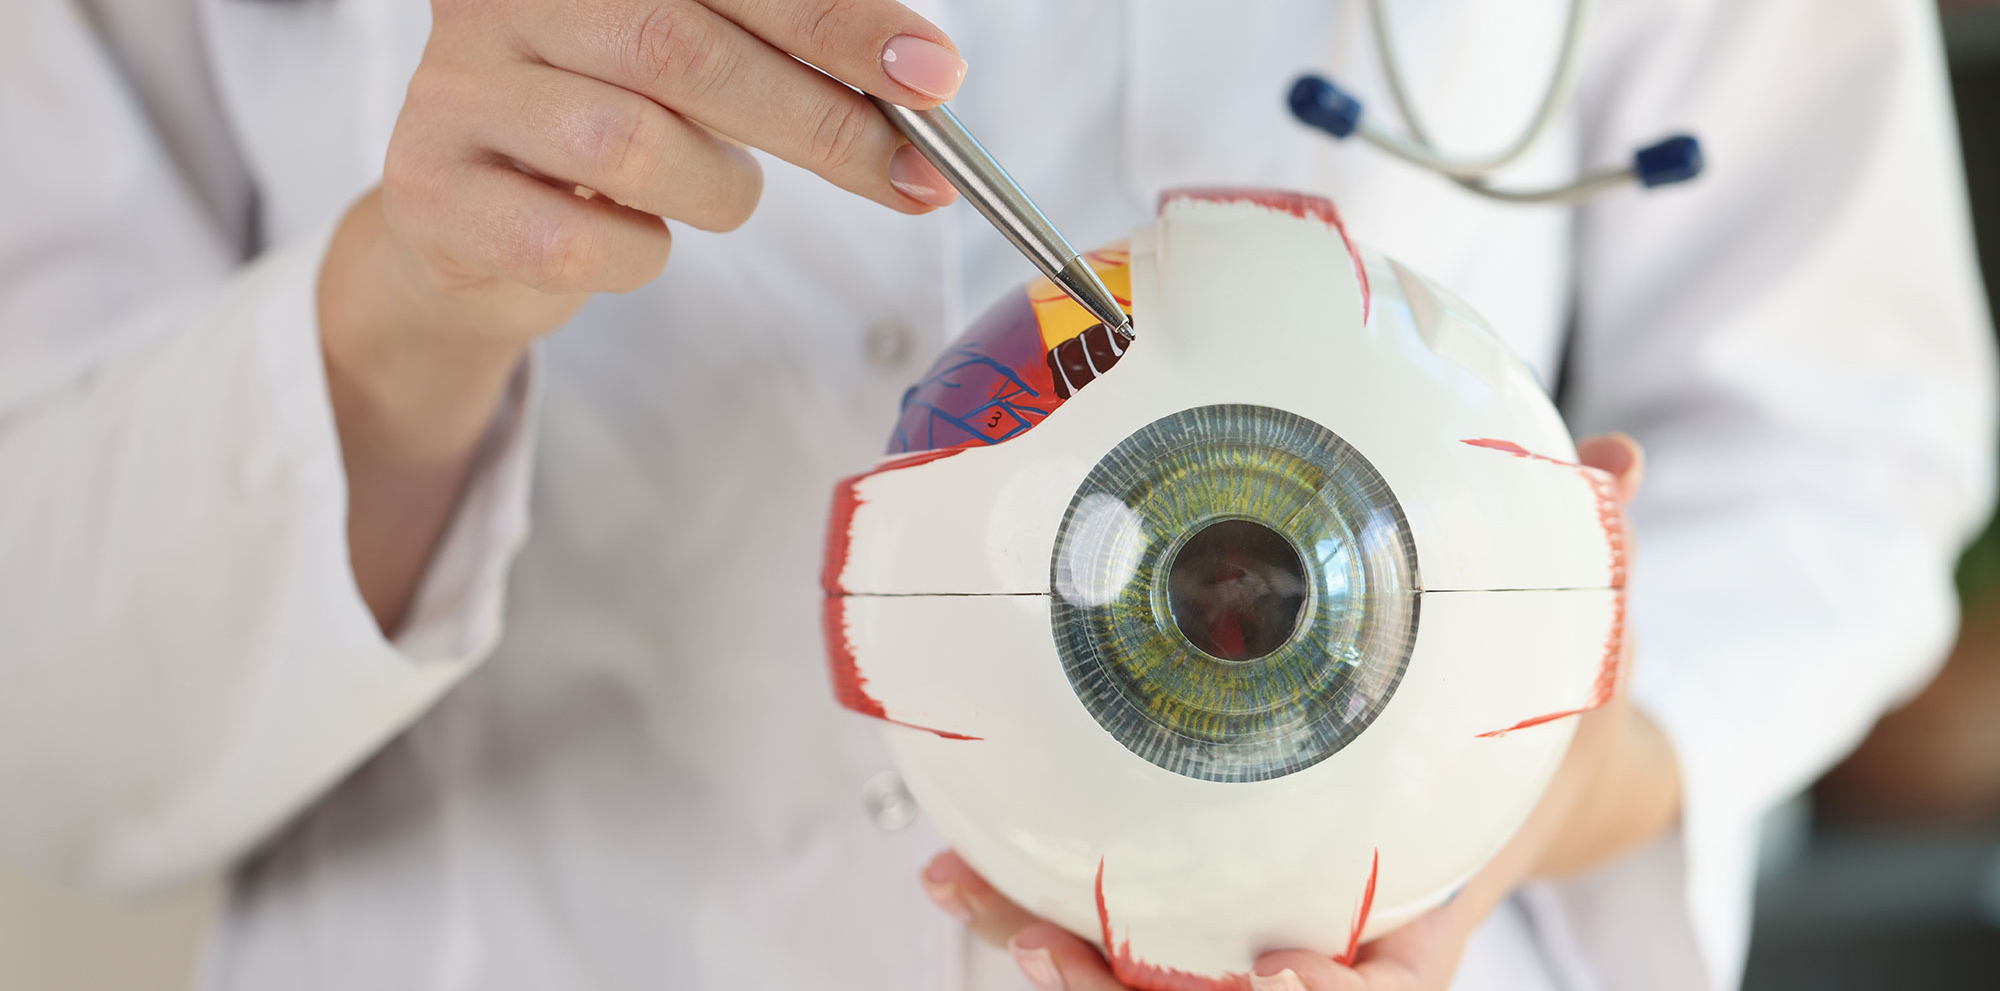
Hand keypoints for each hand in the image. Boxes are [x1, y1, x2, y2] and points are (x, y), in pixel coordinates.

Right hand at [320, 0, 965, 628]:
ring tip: (720, 195)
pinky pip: (577, 241)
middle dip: (821, 124)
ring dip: (717, 192)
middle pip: (683, 53)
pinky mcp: (429, 190)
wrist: (476, 220)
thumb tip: (924, 82)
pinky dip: (639, 256)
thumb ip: (791, 52)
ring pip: (631, 147)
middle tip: (912, 177)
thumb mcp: (701, 65)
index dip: (841, 25)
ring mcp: (455, 90)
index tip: (935, 78)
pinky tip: (637, 236)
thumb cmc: (616, 122)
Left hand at [918, 435, 1680, 990]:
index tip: (1278, 979)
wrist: (1507, 779)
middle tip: (1055, 948)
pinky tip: (958, 859)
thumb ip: (1594, 571)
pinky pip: (1116, 916)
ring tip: (971, 893)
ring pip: (1153, 973)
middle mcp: (1334, 930)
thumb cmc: (1535, 727)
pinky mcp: (1201, 894)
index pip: (1392, 980)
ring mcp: (1260, 919)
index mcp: (1429, 897)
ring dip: (1057, 948)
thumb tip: (1621, 463)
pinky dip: (1035, 897)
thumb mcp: (1577, 654)